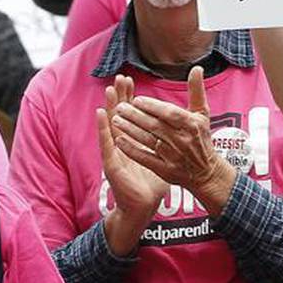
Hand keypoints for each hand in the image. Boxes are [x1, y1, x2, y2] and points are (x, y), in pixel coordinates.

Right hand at [97, 75, 167, 254]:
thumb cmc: (154, 179)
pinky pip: (107, 143)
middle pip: (120, 115)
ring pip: (111, 126)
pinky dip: (103, 128)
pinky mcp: (112, 164)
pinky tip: (101, 115)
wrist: (144, 205)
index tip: (130, 79)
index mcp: (136, 139)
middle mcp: (124, 143)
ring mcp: (116, 153)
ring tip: (109, 90)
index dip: (130, 97)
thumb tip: (181, 125)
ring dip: (109, 107)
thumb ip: (169, 138)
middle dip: (120, 97)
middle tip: (119, 78)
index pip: (132, 114)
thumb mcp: (165, 154)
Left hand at [111, 67, 237, 215]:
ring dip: (130, 130)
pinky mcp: (165, 170)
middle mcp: (183, 140)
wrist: (206, 171)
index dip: (153, 106)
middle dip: (136, 116)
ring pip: (148, 140)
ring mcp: (174, 156)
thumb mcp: (202, 113)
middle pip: (156, 126)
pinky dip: (132, 149)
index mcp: (192, 124)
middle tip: (120, 107)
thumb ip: (196, 90)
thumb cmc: (201, 137)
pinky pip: (145, 158)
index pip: (169, 113)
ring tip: (116, 120)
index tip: (137, 99)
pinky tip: (119, 140)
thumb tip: (196, 67)